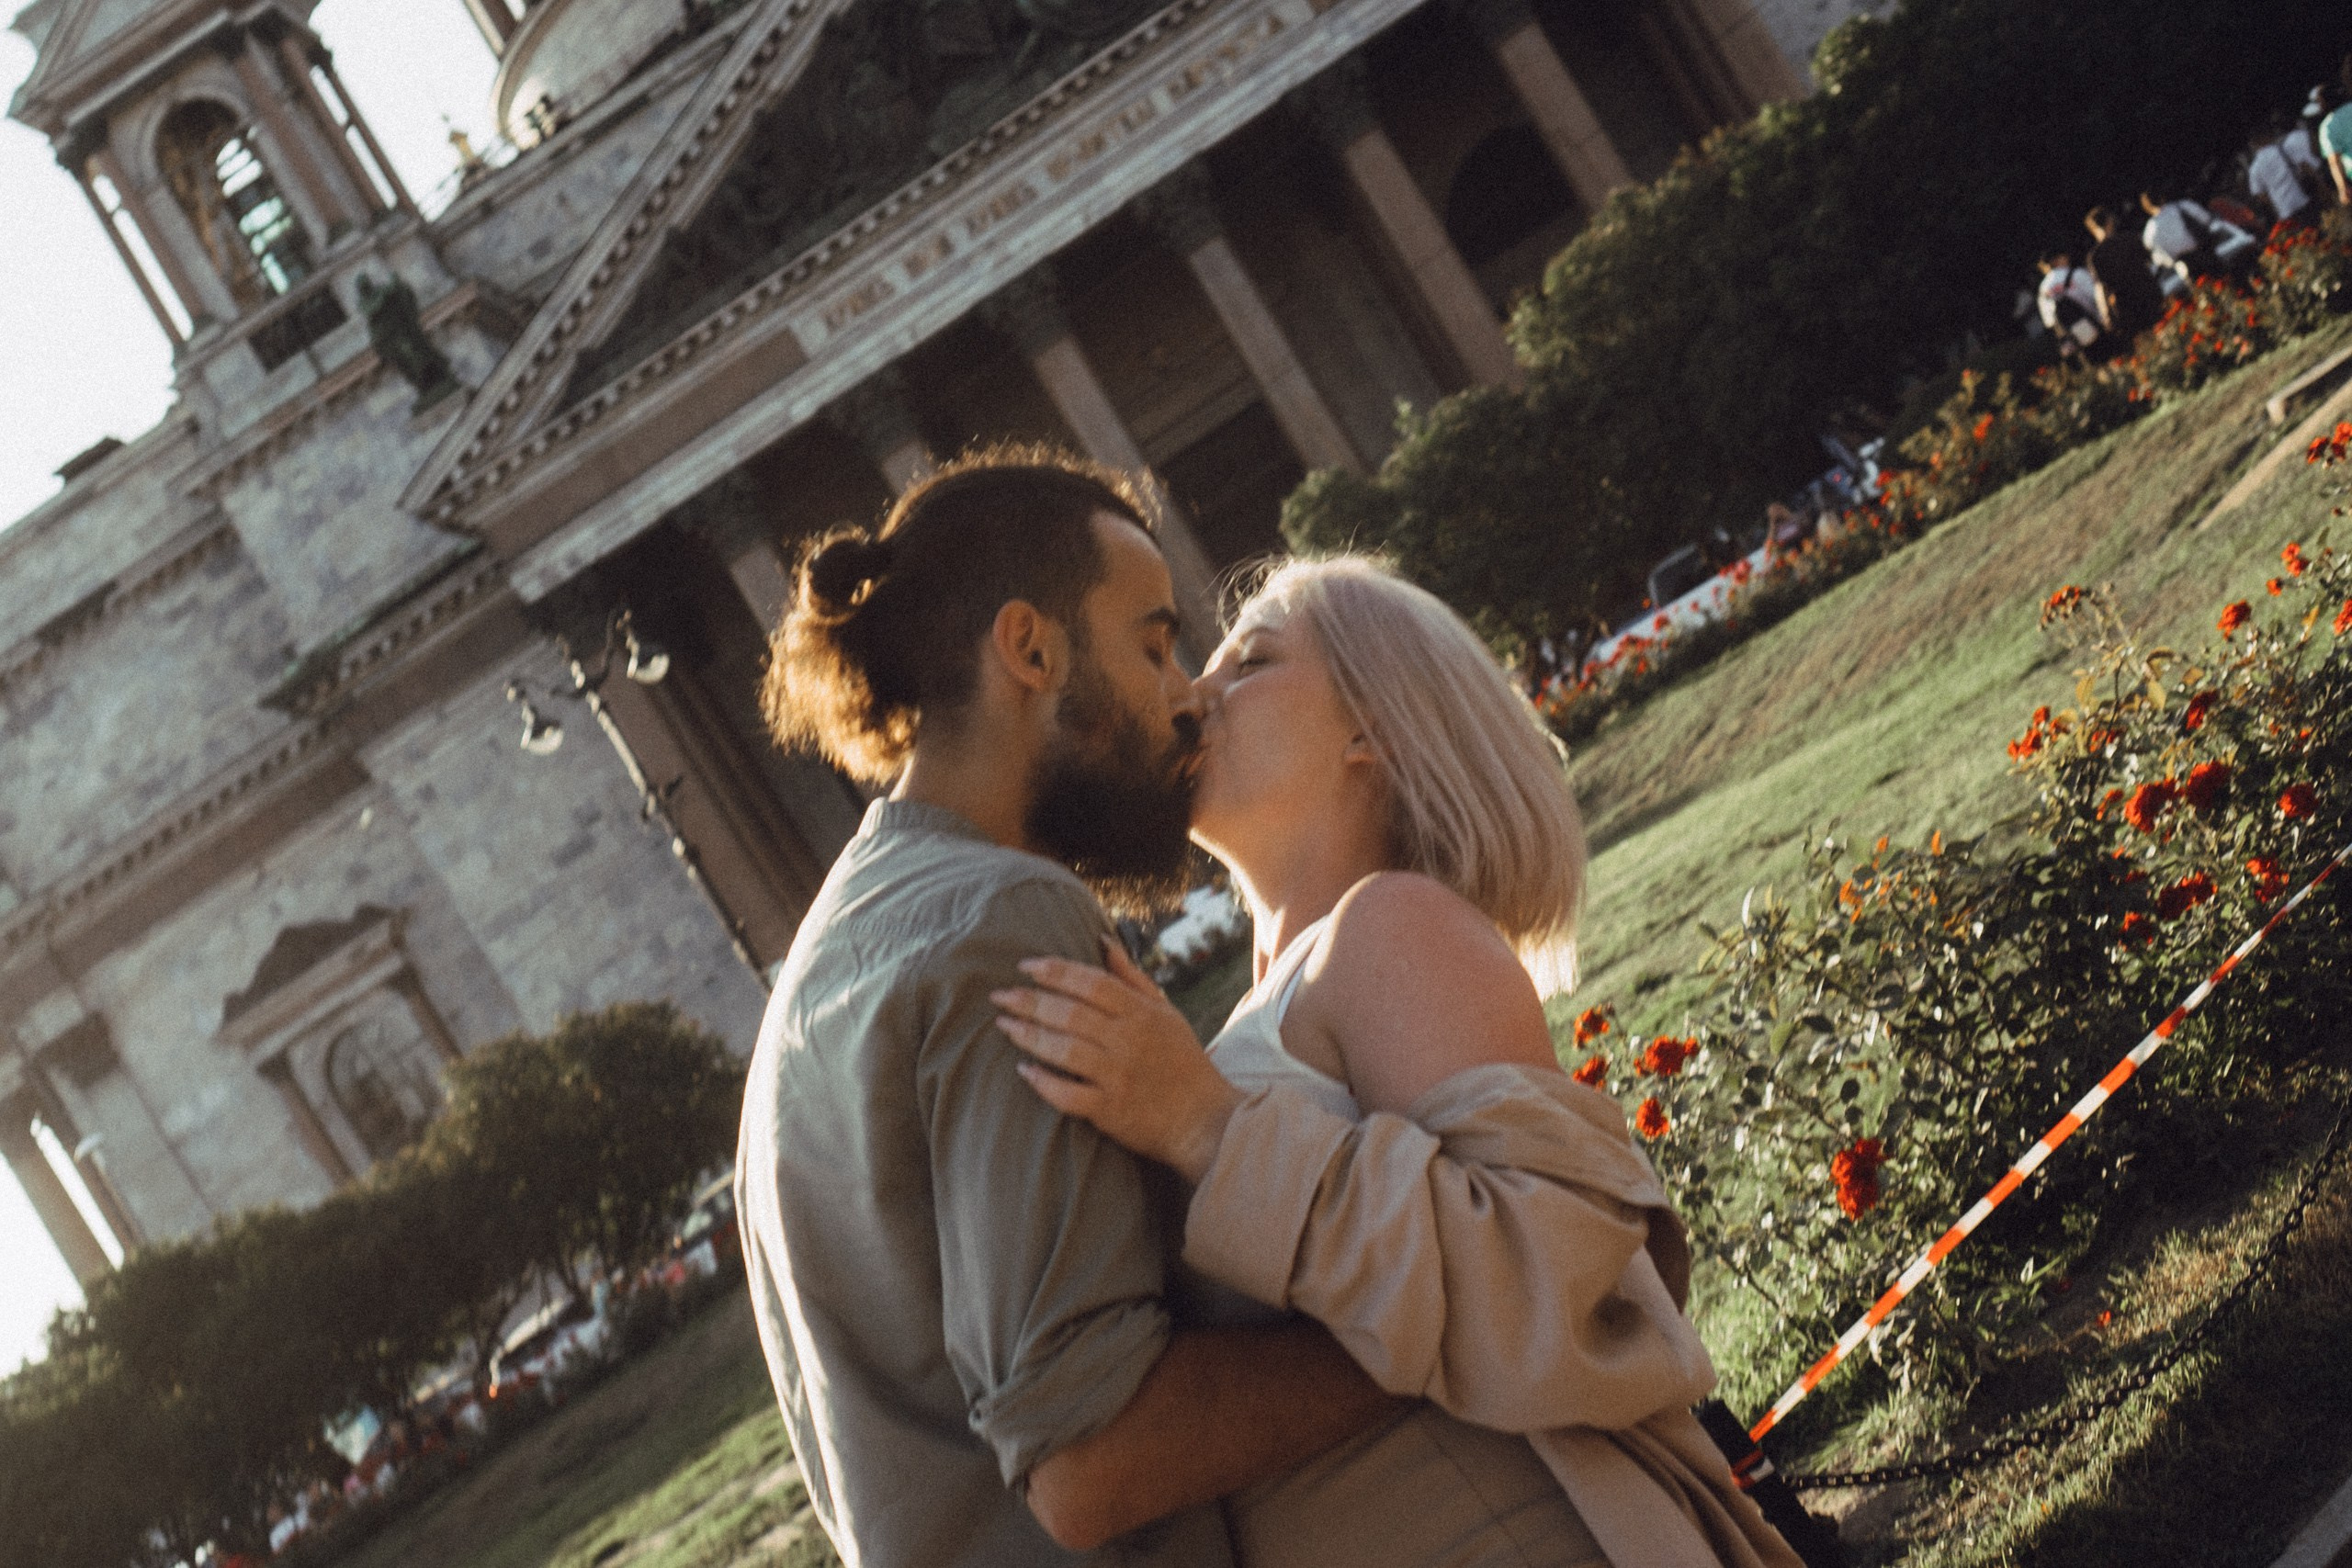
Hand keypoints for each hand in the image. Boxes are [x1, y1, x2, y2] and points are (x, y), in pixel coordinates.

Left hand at [993, 938, 1243, 1181]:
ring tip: (1004, 1025)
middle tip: (999, 996)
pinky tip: (1024, 1071)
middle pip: (1070, 1014)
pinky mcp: (1111, 1110)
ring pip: (1064, 1050)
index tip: (1025, 966)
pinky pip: (1069, 1095)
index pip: (1091, 982)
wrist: (1205, 1119)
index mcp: (1142, 1013)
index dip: (1055, 971)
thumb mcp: (1166, 1012)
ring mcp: (1119, 1076)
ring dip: (1029, 1036)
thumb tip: (1102, 942)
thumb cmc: (1183, 1060)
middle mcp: (1129, 1041)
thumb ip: (1131, 978)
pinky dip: (1044, 1082)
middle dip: (1030, 1001)